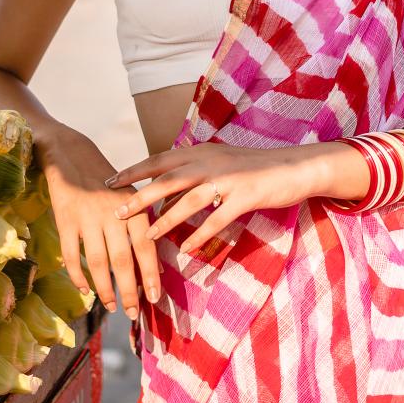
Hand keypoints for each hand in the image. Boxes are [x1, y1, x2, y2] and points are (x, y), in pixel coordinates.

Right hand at [35, 122, 160, 317]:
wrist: (70, 154)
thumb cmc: (107, 181)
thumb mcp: (130, 198)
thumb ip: (142, 228)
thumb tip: (157, 267)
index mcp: (133, 207)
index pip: (145, 247)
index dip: (150, 275)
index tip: (154, 299)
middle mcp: (111, 213)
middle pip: (122, 259)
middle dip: (129, 290)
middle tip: (133, 313)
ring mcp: (86, 217)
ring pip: (98, 261)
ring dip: (105, 288)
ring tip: (112, 306)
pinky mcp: (64, 220)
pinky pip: (71, 254)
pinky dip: (78, 275)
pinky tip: (85, 289)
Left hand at [107, 143, 333, 254]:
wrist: (294, 166)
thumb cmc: (254, 168)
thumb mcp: (219, 163)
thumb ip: (191, 174)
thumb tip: (162, 193)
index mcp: (200, 152)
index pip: (159, 160)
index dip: (133, 171)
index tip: (109, 182)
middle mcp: (210, 161)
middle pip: (167, 179)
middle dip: (140, 196)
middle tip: (116, 212)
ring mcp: (228, 178)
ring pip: (189, 199)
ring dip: (167, 219)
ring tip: (148, 236)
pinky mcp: (245, 195)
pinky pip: (218, 218)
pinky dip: (202, 234)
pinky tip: (188, 250)